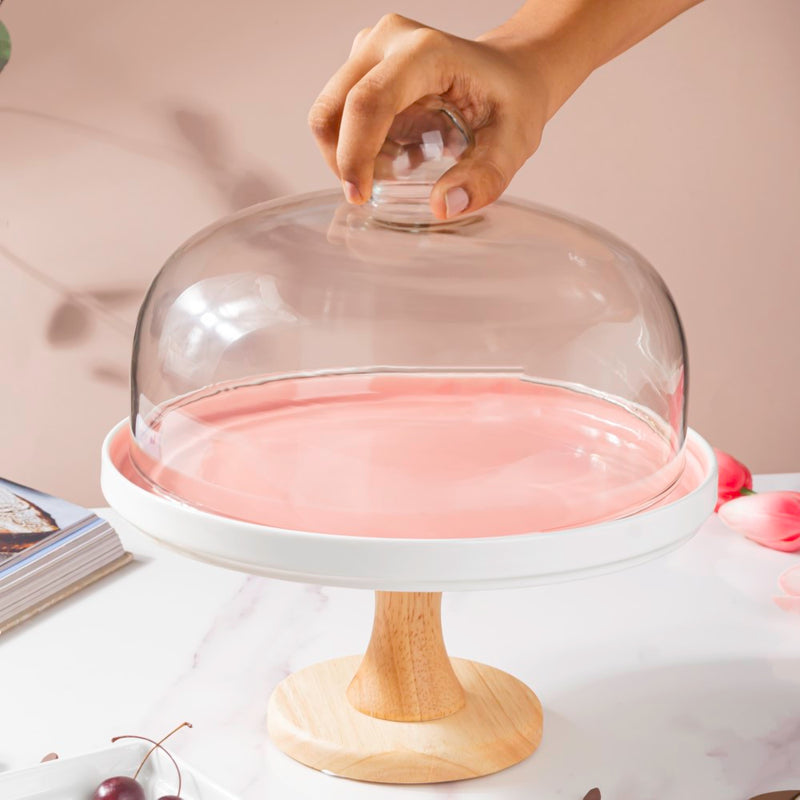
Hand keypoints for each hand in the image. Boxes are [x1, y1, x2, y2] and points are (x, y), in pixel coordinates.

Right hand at [308, 13, 551, 218]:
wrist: (513, 72)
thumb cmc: (513, 101)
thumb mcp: (513, 144)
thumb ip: (485, 177)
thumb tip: (444, 207)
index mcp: (425, 52)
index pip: (368, 102)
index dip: (354, 154)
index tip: (360, 196)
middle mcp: (388, 41)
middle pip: (333, 109)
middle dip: (344, 161)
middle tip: (374, 192)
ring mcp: (370, 50)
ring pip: (329, 114)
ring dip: (350, 154)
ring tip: (396, 167)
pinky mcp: (363, 67)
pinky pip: (339, 117)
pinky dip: (357, 146)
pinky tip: (396, 152)